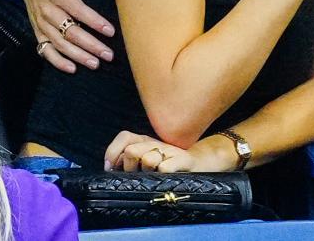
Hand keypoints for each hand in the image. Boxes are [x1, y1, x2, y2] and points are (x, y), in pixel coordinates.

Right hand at [20, 0, 114, 72]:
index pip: (76, 10)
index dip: (93, 21)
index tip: (110, 31)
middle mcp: (46, 10)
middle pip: (69, 32)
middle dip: (90, 45)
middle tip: (109, 54)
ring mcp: (40, 22)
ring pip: (59, 44)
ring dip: (78, 56)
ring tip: (96, 64)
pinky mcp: (37, 30)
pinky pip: (45, 49)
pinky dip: (56, 61)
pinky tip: (72, 69)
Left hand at [104, 131, 235, 172]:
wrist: (202, 162)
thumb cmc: (170, 165)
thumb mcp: (148, 160)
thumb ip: (130, 161)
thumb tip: (111, 168)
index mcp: (146, 140)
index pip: (124, 137)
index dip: (113, 152)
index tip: (111, 168)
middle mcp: (156, 142)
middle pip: (132, 151)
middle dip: (129, 167)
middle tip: (137, 175)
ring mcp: (171, 150)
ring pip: (147, 160)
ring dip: (147, 172)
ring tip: (153, 177)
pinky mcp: (184, 160)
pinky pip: (165, 168)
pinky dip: (162, 174)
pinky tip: (165, 177)